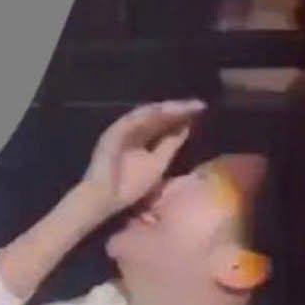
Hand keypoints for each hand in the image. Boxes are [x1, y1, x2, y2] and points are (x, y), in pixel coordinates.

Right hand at [83, 100, 205, 214]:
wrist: (103, 199)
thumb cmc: (128, 187)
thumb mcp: (158, 165)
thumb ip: (170, 146)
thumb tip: (186, 128)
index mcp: (142, 138)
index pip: (163, 123)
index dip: (181, 117)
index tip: (201, 111)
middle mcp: (132, 130)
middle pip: (157, 115)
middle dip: (178, 109)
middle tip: (198, 104)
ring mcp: (122, 130)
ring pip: (146, 115)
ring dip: (166, 110)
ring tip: (185, 106)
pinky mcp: (113, 134)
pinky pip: (132, 121)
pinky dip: (148, 116)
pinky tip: (165, 112)